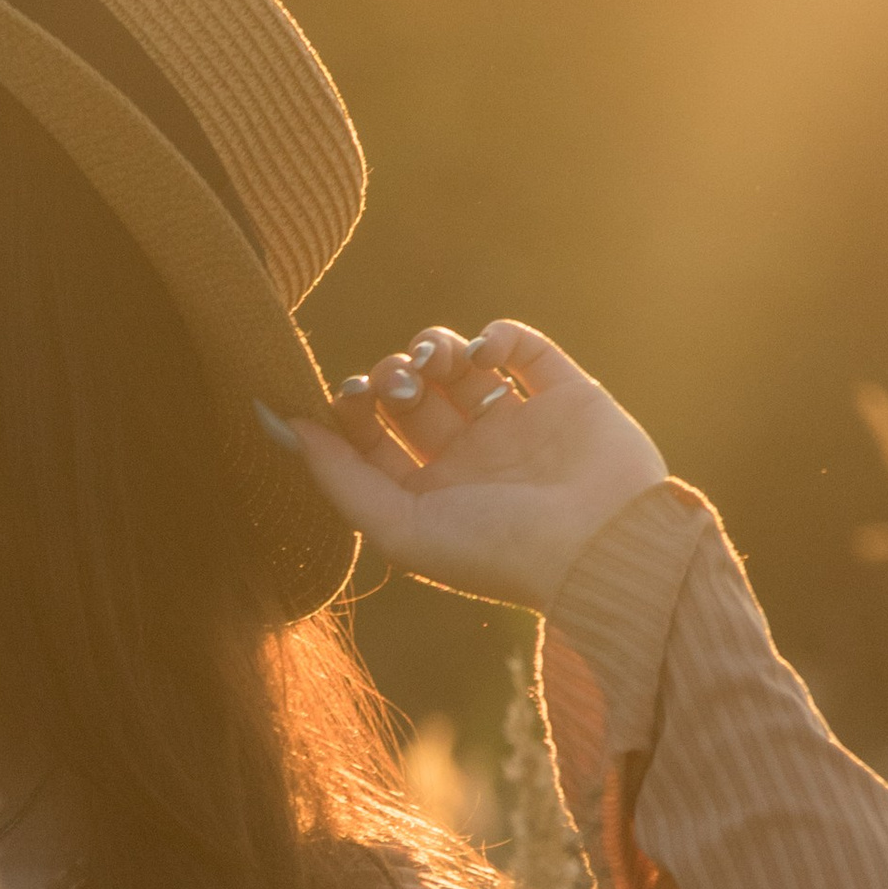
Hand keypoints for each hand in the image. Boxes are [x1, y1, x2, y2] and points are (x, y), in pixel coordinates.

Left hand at [272, 321, 668, 614]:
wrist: (603, 549)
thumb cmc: (499, 553)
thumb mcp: (401, 529)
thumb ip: (339, 478)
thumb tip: (284, 424)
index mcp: (431, 495)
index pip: (372, 437)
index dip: (352, 408)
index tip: (349, 394)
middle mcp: (472, 459)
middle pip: (410, 394)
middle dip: (394, 376)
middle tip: (401, 384)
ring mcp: (520, 424)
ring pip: (459, 365)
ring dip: (435, 349)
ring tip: (438, 363)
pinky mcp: (566, 394)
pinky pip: (521, 345)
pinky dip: (495, 335)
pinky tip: (485, 354)